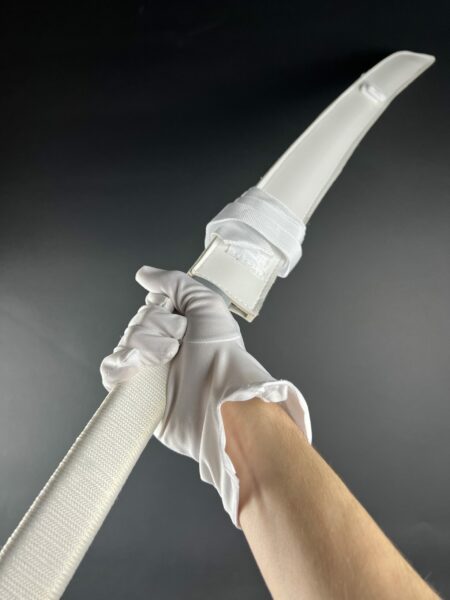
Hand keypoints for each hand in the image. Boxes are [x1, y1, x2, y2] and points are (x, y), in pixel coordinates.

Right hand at [101, 267, 310, 525]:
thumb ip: (175, 282)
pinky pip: (111, 368)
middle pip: (137, 321)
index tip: (175, 312)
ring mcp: (150, 370)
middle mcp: (165, 347)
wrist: (217, 397)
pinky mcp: (137, 391)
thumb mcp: (207, 303)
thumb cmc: (222, 353)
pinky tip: (140, 366)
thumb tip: (145, 273)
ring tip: (169, 358)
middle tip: (179, 340)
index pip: (151, 306)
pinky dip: (121, 364)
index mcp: (181, 328)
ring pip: (125, 341)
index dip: (159, 307)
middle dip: (156, 326)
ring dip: (146, 346)